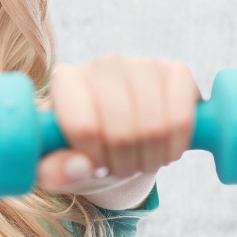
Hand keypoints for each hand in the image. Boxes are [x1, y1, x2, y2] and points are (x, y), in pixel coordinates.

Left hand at [36, 56, 198, 205]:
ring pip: (154, 128)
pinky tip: (163, 148)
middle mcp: (102, 64)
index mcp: (65, 81)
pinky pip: (182, 120)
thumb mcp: (59, 167)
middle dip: (123, 165)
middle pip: (121, 133)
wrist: (119, 135)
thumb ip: (54, 172)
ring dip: (149, 160)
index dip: (94, 160)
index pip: (84, 128)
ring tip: (139, 160)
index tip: (94, 165)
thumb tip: (80, 167)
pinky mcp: (177, 72)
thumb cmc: (83, 150)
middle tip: (120, 167)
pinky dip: (175, 147)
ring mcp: (142, 63)